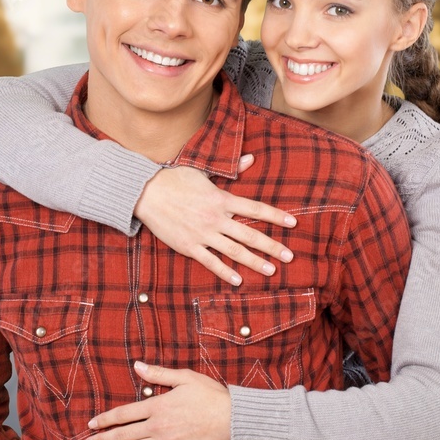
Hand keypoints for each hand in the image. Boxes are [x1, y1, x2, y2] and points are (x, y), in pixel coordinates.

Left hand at [83, 361, 231, 439]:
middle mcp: (157, 426)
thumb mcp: (183, 377)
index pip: (123, 414)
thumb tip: (137, 365)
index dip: (105, 419)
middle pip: (123, 435)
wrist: (232, 419)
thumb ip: (157, 373)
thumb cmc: (209, 395)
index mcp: (157, 405)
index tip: (91, 424)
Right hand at [133, 154, 295, 284]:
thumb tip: (251, 158)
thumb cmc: (174, 178)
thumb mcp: (204, 170)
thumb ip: (230, 169)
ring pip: (234, 251)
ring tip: (271, 270)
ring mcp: (203, 234)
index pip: (255, 209)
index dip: (276, 216)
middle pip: (250, 235)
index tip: (293, 223)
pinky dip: (226, 271)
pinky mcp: (189, 246)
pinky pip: (211, 262)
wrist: (146, 192)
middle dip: (272, 246)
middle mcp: (216, 218)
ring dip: (255, 262)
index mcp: (221, 198)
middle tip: (290, 256)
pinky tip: (239, 280)